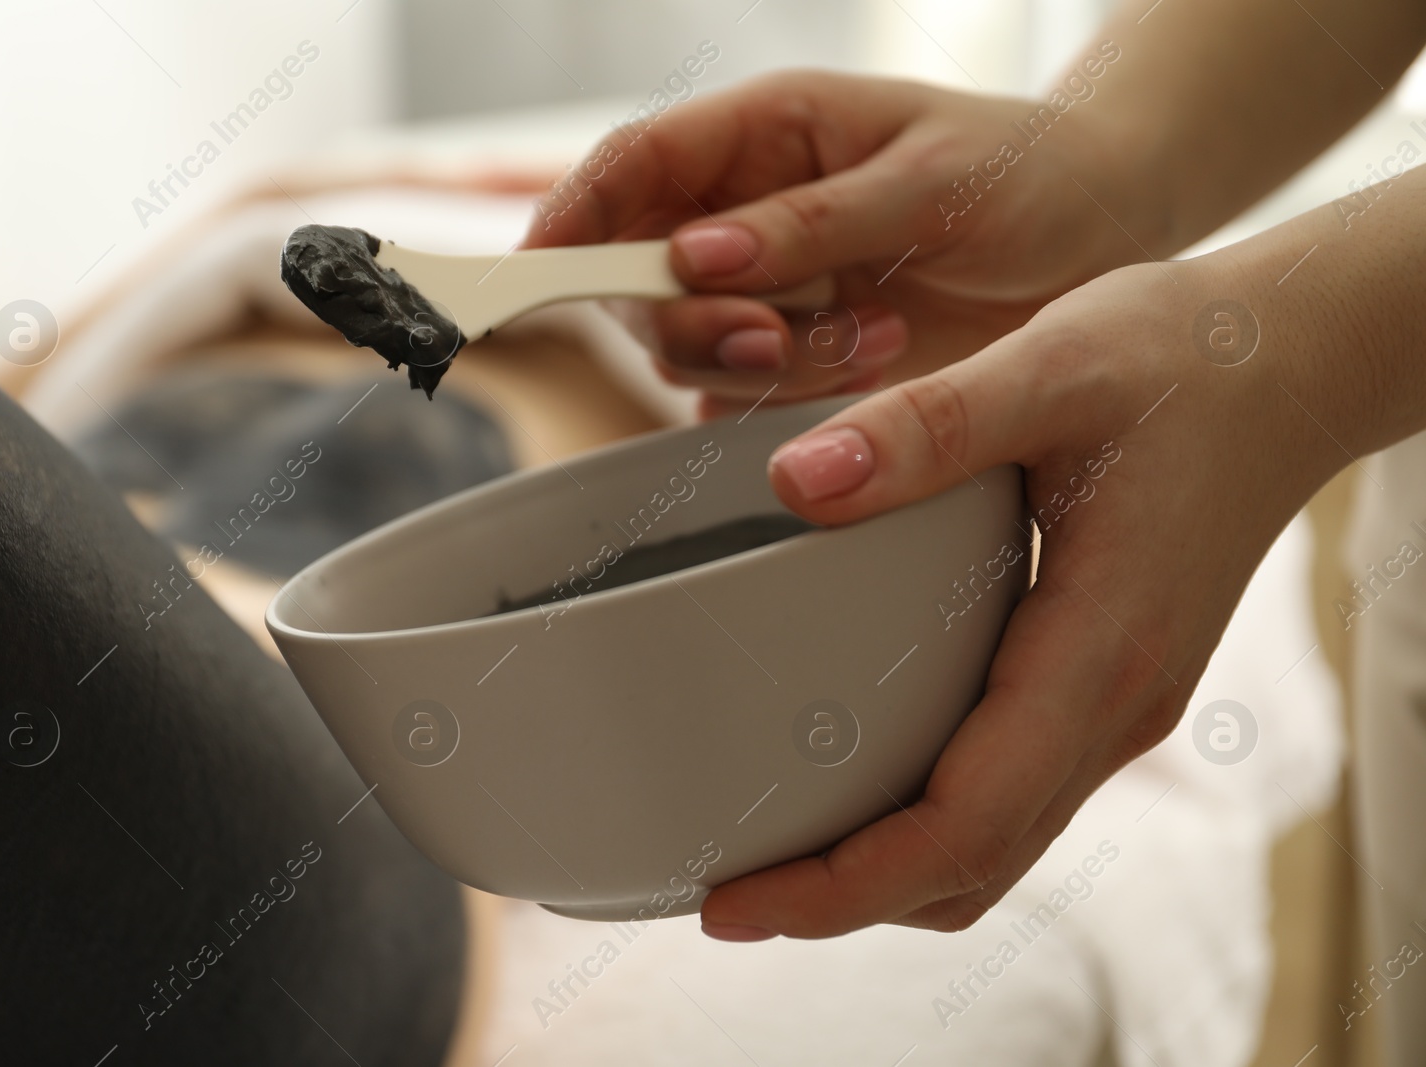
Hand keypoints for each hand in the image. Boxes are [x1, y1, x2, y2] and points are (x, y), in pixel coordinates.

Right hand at [521, 69, 1158, 414]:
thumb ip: (812, 221)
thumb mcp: (931, 181)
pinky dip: (793, 398)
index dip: (571, 219)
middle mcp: (747, 212)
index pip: (628, 168)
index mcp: (763, 133)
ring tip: (877, 339)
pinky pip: (747, 395)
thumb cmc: (1026, 175)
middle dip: (689, 322)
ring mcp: (770, 286)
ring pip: (690, 347)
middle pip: (638, 280)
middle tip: (773, 338)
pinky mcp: (800, 351)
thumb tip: (693, 256)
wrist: (1104, 233)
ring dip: (763, 364)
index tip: (539, 273)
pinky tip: (876, 363)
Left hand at [698, 211, 1373, 937]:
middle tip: (724, 897)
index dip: (842, 884)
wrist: (1291, 367)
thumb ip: (927, 425)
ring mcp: (1115, 710)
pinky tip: (859, 786)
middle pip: (970, 867)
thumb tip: (793, 482)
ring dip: (887, 878)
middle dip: (844, 901)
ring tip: (774, 857)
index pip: (962, 824)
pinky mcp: (1104, 688)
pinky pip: (1012, 799)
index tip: (735, 902)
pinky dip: (929, 829)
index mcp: (1096, 653)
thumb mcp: (1053, 365)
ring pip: (995, 849)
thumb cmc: (1182, 361)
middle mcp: (1112, 710)